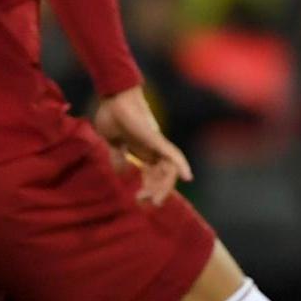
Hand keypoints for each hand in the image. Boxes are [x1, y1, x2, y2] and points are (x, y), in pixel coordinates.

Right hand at [91, 86, 192, 204]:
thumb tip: (121, 172)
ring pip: (169, 169)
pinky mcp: (155, 138)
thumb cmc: (113, 114)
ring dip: (165, 186)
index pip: (152, 175)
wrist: (114, 97)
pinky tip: (187, 176)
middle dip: (158, 191)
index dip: (149, 188)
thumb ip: (118, 156)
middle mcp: (153, 150)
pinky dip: (180, 164)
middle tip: (148, 204)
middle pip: (163, 175)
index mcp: (143, 152)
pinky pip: (172, 153)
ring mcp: (156, 144)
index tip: (138, 199)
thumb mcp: (113, 142)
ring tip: (156, 200)